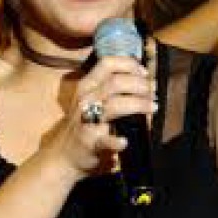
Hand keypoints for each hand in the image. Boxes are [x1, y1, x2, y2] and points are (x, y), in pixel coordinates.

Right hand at [42, 56, 155, 180]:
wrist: (64, 153)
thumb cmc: (84, 122)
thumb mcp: (92, 99)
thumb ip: (113, 87)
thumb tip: (147, 80)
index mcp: (87, 85)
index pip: (107, 63)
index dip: (129, 64)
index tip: (145, 72)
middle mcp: (85, 98)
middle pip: (115, 82)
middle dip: (139, 84)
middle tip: (153, 92)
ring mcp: (86, 120)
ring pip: (114, 105)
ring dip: (138, 104)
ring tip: (153, 108)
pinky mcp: (89, 142)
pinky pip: (104, 139)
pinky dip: (116, 141)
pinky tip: (125, 141)